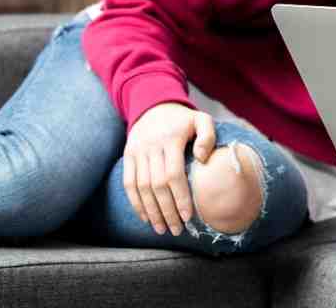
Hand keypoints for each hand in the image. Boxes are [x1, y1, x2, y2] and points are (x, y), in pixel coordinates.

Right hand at [122, 102, 214, 235]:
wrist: (153, 106)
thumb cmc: (183, 120)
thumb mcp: (202, 119)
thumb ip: (208, 136)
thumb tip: (202, 159)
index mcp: (171, 139)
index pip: (173, 174)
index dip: (180, 197)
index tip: (188, 216)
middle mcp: (151, 147)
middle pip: (157, 185)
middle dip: (167, 210)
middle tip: (177, 229)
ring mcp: (137, 152)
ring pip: (141, 188)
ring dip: (151, 211)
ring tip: (162, 229)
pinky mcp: (128, 157)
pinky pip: (128, 184)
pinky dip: (136, 203)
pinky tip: (146, 217)